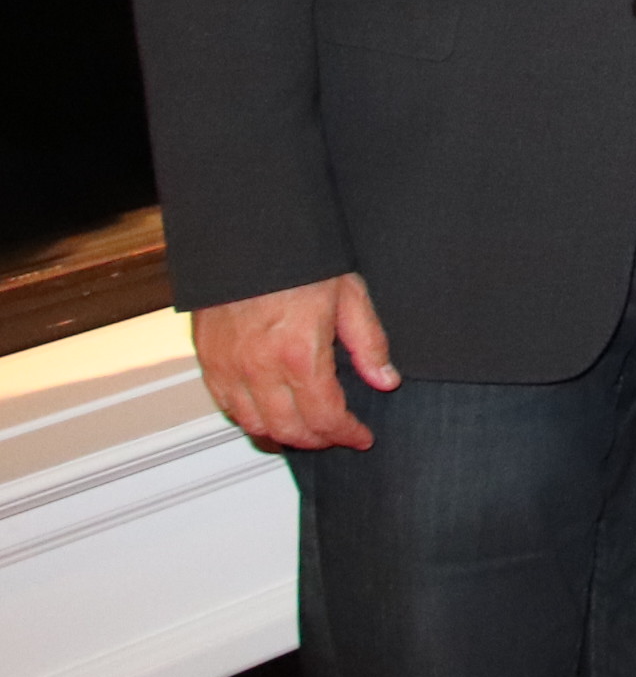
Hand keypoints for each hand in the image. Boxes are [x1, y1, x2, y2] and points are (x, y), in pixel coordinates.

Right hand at [193, 273, 396, 451]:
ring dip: (282, 436)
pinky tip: (268, 413)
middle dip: (318, 440)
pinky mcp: (208, 360)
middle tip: (336, 435)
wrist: (248, 236)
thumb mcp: (350, 295)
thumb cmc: (299, 259)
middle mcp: (260, 368)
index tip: (360, 436)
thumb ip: (369, 343)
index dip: (347, 434)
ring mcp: (229, 367)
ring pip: (254, 425)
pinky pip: (226, 405)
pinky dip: (249, 418)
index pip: (325, 416)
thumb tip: (386, 379)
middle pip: (289, 430)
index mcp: (299, 354)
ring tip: (306, 431)